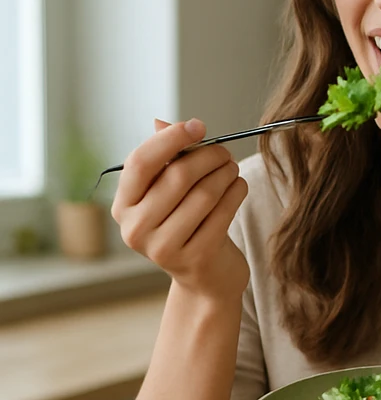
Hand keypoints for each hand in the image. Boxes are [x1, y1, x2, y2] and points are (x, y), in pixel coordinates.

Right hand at [111, 119, 249, 301]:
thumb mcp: (169, 193)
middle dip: (208, 156)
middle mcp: (135, 229)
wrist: (206, 276)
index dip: (170, 139)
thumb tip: (162, 123)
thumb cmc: (188, 224)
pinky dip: (236, 192)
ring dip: (225, 173)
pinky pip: (223, 212)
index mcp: (123, 206)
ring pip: (204, 193)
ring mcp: (163, 248)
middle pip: (177, 176)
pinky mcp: (196, 258)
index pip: (140, 163)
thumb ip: (165, 159)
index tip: (198, 126)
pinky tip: (239, 186)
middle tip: (224, 152)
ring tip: (231, 169)